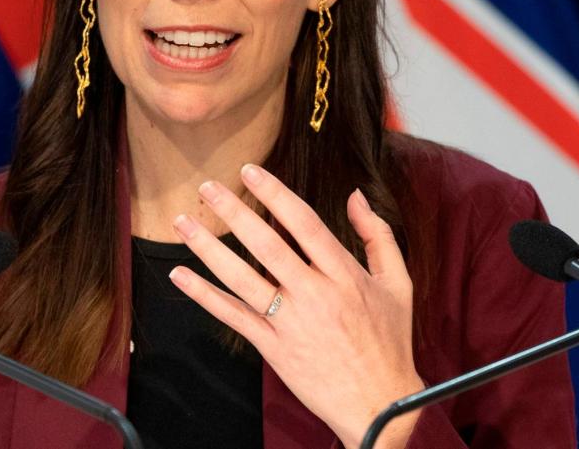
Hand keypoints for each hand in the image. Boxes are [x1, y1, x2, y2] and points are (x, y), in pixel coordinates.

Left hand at [168, 163, 425, 448]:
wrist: (379, 407)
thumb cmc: (389, 341)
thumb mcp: (398, 284)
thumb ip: (378, 235)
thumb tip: (356, 195)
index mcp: (345, 274)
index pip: (304, 223)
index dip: (274, 194)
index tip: (249, 171)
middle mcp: (315, 295)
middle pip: (266, 245)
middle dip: (234, 212)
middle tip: (207, 188)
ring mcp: (291, 324)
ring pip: (242, 278)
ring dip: (208, 248)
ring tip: (183, 222)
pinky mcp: (273, 349)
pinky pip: (233, 317)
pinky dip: (204, 296)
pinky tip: (180, 276)